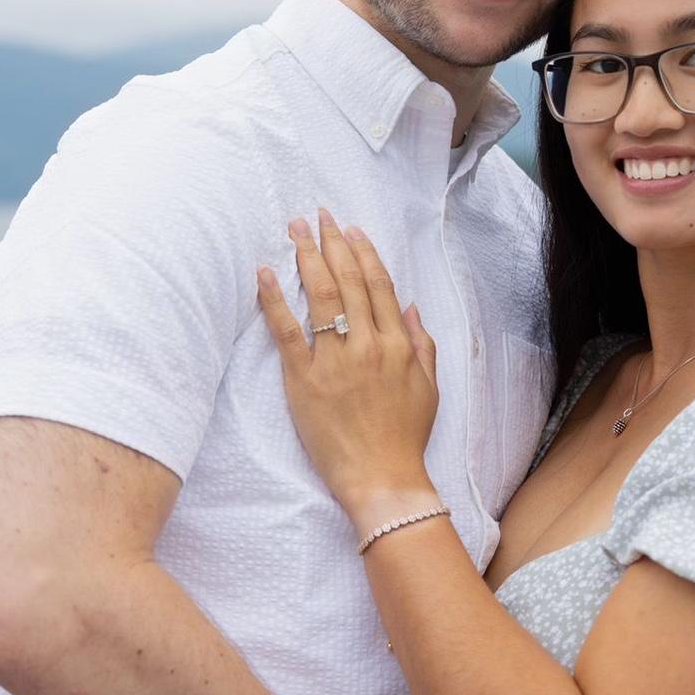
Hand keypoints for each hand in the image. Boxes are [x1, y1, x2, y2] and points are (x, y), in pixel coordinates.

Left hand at [257, 209, 439, 523]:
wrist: (382, 479)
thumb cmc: (405, 437)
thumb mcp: (428, 387)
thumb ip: (420, 342)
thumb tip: (408, 306)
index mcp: (397, 344)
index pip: (378, 284)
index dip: (363, 251)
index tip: (350, 229)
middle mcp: (368, 344)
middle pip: (348, 280)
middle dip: (332, 242)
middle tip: (317, 215)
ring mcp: (335, 361)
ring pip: (321, 295)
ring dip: (305, 257)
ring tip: (294, 230)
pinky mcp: (305, 380)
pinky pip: (287, 331)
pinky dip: (275, 299)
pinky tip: (265, 273)